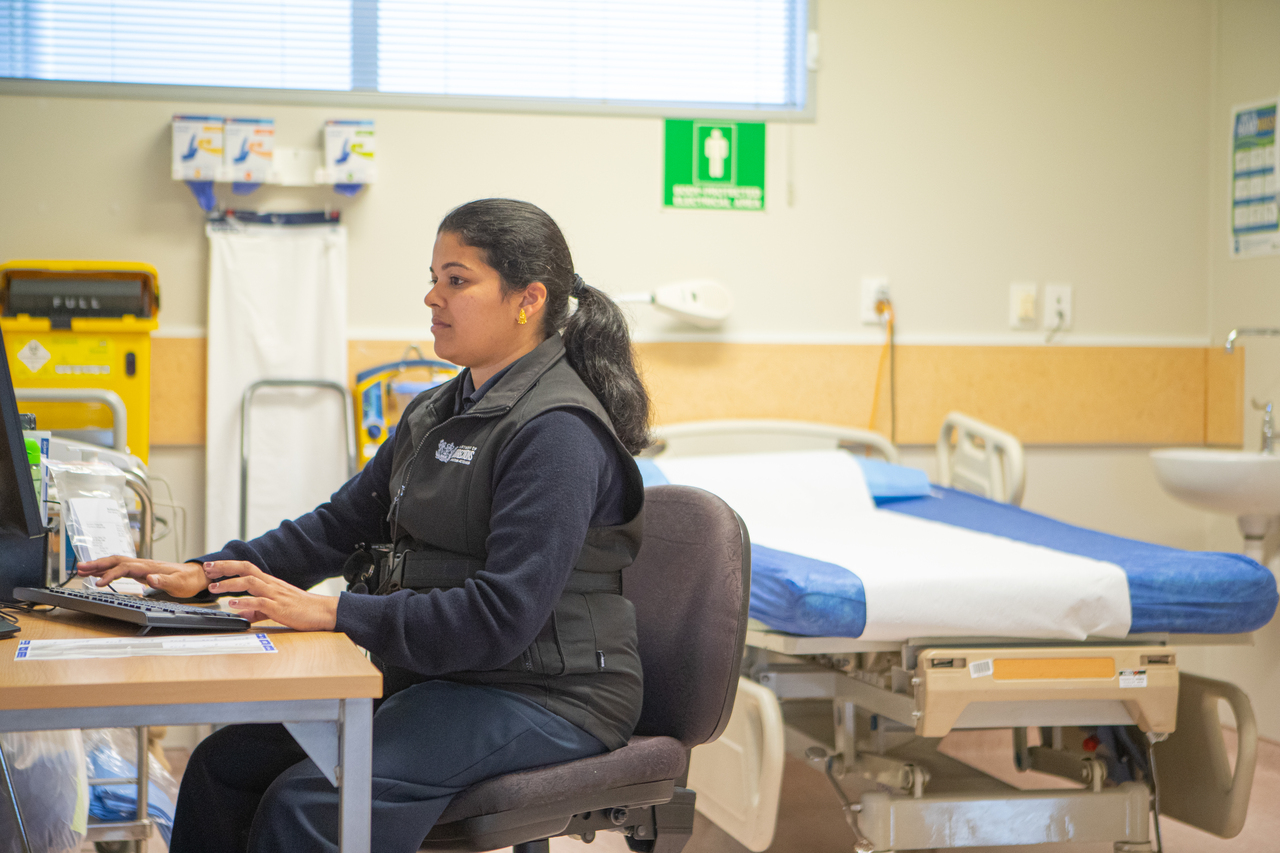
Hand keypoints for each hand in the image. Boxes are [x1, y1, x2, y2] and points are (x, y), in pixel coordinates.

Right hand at [77, 557, 209, 598]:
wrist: (196, 576)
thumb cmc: (188, 580)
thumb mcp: (178, 583)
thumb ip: (164, 581)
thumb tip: (149, 578)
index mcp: (149, 567)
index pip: (125, 567)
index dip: (110, 574)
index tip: (98, 583)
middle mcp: (143, 564)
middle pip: (116, 560)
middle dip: (97, 564)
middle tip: (79, 569)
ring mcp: (142, 567)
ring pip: (116, 562)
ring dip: (99, 565)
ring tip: (82, 570)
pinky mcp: (142, 571)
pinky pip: (121, 568)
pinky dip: (108, 570)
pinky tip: (100, 574)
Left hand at [203, 561, 338, 630]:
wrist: (323, 612)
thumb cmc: (302, 609)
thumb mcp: (276, 608)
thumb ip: (258, 610)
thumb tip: (243, 614)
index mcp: (270, 583)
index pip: (246, 568)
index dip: (228, 566)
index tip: (212, 567)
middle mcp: (271, 585)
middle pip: (245, 569)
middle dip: (225, 567)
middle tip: (207, 569)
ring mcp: (276, 595)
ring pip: (250, 583)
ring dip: (230, 584)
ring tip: (214, 588)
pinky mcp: (280, 607)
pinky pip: (260, 602)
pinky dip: (245, 603)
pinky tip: (233, 605)